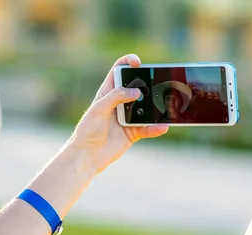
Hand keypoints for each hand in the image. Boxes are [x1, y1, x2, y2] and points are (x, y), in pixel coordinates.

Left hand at [69, 54, 168, 172]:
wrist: (88, 155)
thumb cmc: (88, 129)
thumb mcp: (98, 109)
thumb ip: (116, 97)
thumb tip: (136, 91)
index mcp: (108, 92)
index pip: (120, 71)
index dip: (129, 63)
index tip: (137, 63)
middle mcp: (120, 102)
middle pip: (138, 87)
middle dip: (148, 83)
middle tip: (154, 84)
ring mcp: (128, 117)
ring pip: (147, 108)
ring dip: (155, 107)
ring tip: (163, 106)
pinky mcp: (134, 132)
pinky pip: (148, 128)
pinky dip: (156, 128)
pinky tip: (162, 127)